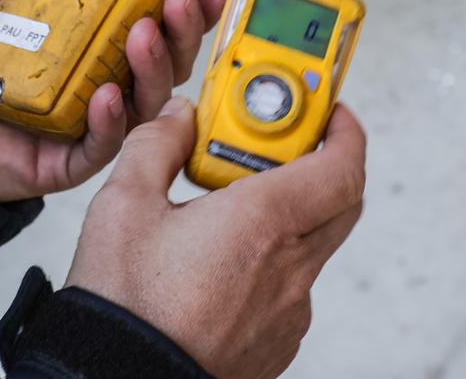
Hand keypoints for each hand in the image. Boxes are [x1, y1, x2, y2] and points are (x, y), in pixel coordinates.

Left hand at [0, 0, 228, 201]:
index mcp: (102, 36)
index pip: (163, 19)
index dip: (193, 2)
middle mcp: (106, 77)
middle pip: (169, 59)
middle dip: (184, 29)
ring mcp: (91, 120)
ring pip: (147, 101)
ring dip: (155, 67)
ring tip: (143, 34)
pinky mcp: (67, 159)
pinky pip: (102, 145)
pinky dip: (111, 122)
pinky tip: (109, 96)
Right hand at [66, 97, 366, 378]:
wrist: (120, 378)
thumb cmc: (125, 303)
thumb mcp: (124, 204)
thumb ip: (156, 145)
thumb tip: (177, 117)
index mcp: (263, 222)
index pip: (342, 166)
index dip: (345, 132)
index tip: (329, 113)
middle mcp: (290, 268)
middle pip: (341, 204)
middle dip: (322, 167)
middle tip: (278, 151)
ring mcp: (288, 311)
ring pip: (310, 248)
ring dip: (288, 220)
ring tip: (228, 212)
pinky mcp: (276, 343)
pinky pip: (289, 290)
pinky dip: (269, 263)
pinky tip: (218, 264)